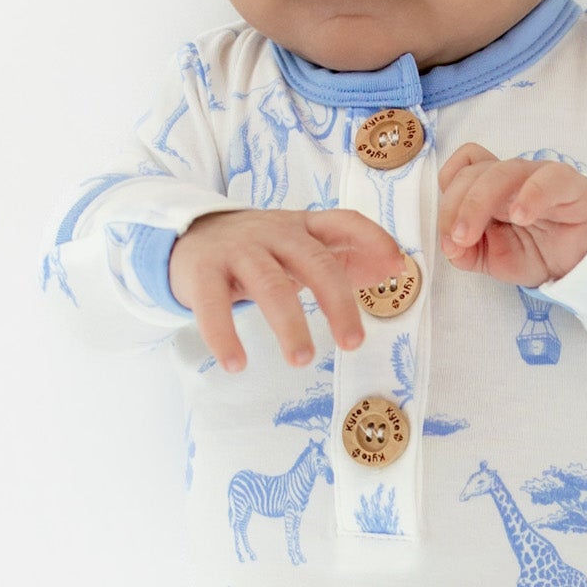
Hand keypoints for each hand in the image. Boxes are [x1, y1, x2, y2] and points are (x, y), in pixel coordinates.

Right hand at [169, 207, 410, 372]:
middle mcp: (274, 233)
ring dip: (289, 325)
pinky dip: (225, 336)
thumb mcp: (300, 248)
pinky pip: (214, 306)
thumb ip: (345, 257)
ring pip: (269, 285)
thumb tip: (395, 270)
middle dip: (338, 302)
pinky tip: (236, 364)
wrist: (188, 236)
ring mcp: (238, 250)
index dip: (373, 239)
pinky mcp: (203, 272)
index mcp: (302, 227)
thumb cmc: (257, 250)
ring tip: (302, 360)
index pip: (344, 222)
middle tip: (353, 342)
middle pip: (314, 261)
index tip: (397, 266)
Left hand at [437, 143, 586, 287]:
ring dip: (478, 204)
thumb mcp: (492, 260)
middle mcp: (510, 177)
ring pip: (502, 171)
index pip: (459, 172)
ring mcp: (538, 176)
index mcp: (489, 188)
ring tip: (470, 235)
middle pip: (473, 172)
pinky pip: (548, 179)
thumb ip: (466, 253)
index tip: (448, 236)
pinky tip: (520, 217)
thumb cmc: (536, 250)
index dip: (447, 199)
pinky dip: (530, 196)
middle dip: (456, 207)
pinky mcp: (568, 184)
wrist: (580, 261)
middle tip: (457, 241)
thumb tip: (450, 247)